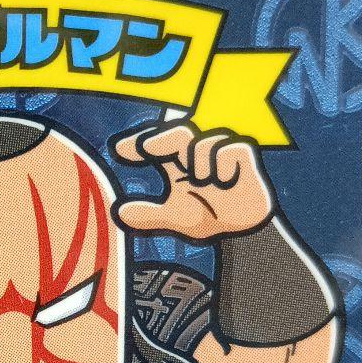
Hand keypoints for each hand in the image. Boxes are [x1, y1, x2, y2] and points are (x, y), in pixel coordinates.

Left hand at [113, 122, 274, 239]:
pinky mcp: (243, 153)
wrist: (242, 229)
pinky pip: (228, 151)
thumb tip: (119, 213)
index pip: (153, 146)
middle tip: (147, 148)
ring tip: (207, 184)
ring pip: (203, 144)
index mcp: (176, 163)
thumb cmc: (210, 216)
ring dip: (201, 167)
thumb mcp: (175, 218)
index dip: (136, 145)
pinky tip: (225, 182)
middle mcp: (195, 152)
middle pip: (176, 134)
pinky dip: (223, 168)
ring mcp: (219, 150)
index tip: (119, 151)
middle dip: (161, 141)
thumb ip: (148, 216)